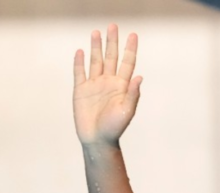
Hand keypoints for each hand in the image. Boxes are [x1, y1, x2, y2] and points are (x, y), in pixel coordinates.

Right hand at [73, 24, 142, 145]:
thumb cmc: (115, 128)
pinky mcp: (81, 91)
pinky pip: (80, 73)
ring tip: (96, 32)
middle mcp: (109, 83)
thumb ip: (133, 94)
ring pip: (95, 61)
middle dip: (112, 42)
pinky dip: (79, 62)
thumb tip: (139, 77)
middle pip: (111, 57)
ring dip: (96, 47)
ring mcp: (94, 85)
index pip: (127, 63)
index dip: (130, 49)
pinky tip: (81, 52)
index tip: (133, 34)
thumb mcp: (127, 111)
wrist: (97, 140)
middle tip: (112, 26)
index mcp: (122, 86)